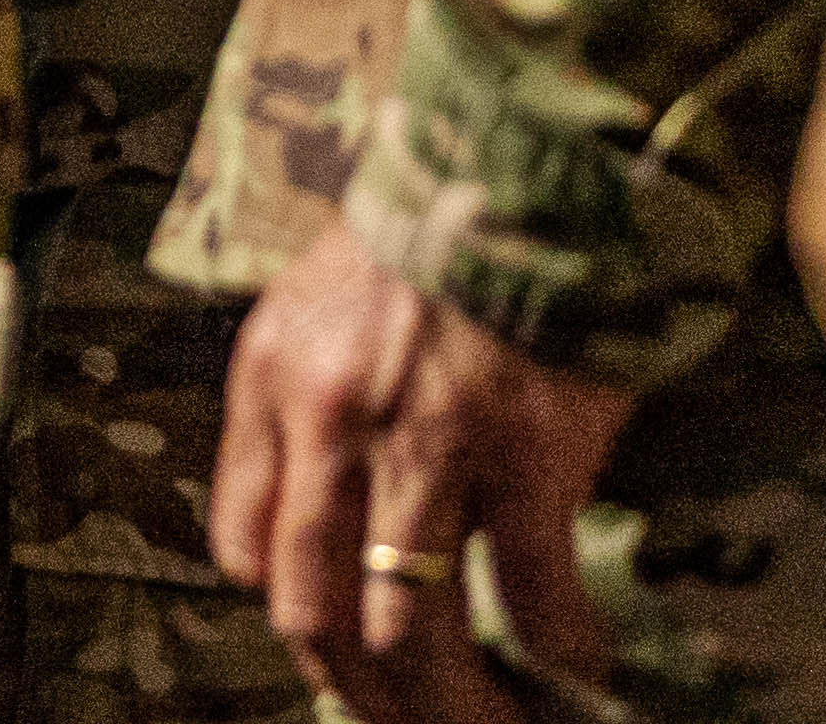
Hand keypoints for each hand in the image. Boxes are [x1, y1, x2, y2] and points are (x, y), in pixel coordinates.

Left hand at [216, 217, 629, 719]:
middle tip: (410, 717)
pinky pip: (528, 592)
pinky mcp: (525, 452)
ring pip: (407, 629)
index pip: (245, 550)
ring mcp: (427, 444)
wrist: (530, 157)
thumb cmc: (433, 235)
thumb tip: (332, 521)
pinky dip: (556, 647)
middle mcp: (332, 422)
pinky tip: (579, 664)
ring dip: (451, 700)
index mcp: (274, 382)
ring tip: (495, 717)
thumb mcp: (321, 304)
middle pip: (315, 614)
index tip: (341, 645)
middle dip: (362, 694)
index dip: (294, 617)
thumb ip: (309, 408)